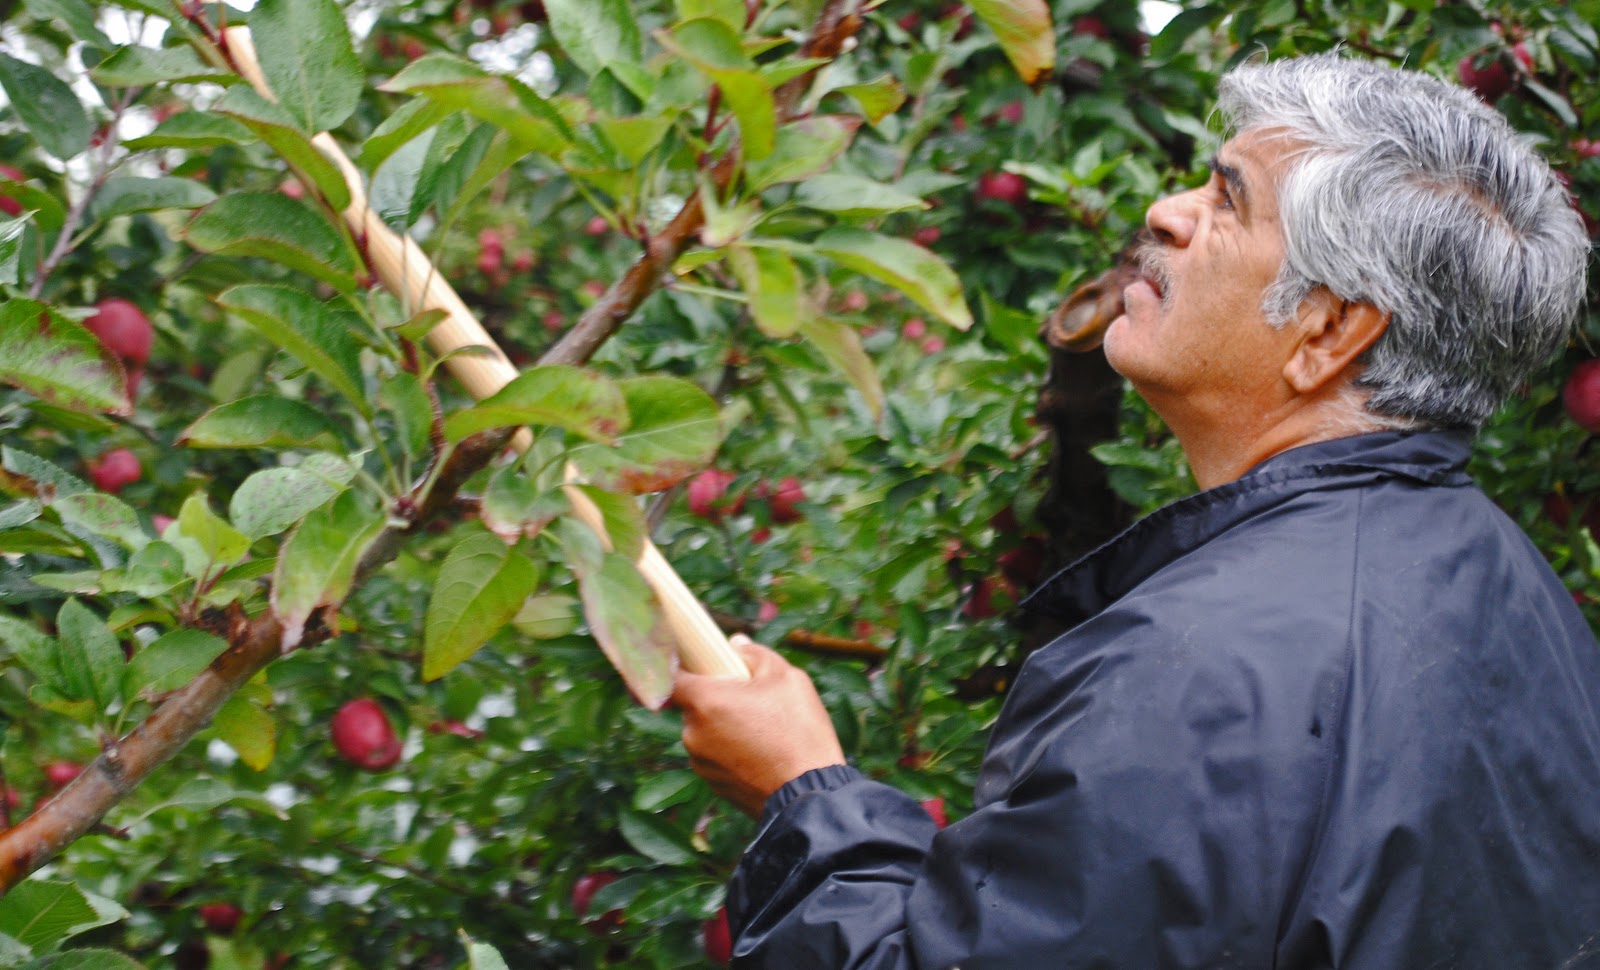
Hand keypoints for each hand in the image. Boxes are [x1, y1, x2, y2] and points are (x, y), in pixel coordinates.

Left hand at [673, 635, 846, 816]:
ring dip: (725, 726)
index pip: (674, 676)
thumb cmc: (799, 732)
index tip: (703, 663)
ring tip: (764, 730)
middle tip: (752, 698)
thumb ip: (756, 655)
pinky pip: (716, 757)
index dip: (686, 666)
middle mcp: (693, 734)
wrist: (810, 794)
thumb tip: (736, 645)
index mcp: (705, 702)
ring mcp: (701, 764)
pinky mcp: (713, 785)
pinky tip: (763, 752)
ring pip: (707, 732)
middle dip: (718, 699)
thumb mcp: (787, 678)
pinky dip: (732, 751)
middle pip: (695, 705)